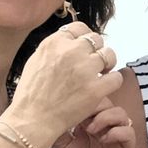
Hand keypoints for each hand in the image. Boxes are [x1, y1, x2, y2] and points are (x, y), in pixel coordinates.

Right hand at [7, 23, 123, 147]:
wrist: (32, 119)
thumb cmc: (31, 94)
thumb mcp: (35, 60)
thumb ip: (54, 48)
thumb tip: (70, 41)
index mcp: (54, 42)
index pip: (80, 28)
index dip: (85, 38)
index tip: (86, 48)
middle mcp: (71, 52)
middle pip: (96, 40)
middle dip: (97, 51)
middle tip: (93, 64)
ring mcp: (84, 69)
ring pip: (109, 55)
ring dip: (107, 64)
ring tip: (101, 74)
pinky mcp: (95, 88)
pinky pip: (116, 77)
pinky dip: (112, 82)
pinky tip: (104, 87)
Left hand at [53, 104, 134, 147]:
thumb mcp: (61, 142)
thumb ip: (59, 125)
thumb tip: (52, 107)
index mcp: (91, 119)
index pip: (94, 98)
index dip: (87, 99)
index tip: (74, 107)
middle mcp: (106, 124)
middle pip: (109, 101)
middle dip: (96, 106)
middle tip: (82, 119)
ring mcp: (118, 135)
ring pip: (121, 114)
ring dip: (106, 118)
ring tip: (91, 130)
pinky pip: (128, 133)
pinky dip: (117, 132)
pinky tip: (103, 139)